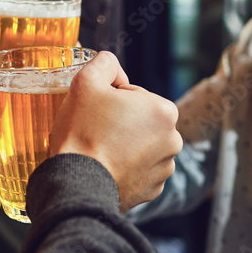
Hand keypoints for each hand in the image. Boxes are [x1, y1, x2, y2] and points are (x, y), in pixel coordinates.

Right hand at [49, 52, 182, 211]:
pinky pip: (138, 170)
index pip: (133, 94)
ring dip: (123, 145)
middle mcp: (173, 140)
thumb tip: (112, 65)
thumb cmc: (83, 133)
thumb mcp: (86, 81)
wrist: (77, 184)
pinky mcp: (153, 190)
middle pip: (139, 120)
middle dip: (119, 122)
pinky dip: (124, 168)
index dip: (109, 99)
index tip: (96, 112)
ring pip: (140, 145)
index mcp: (164, 110)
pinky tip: (105, 168)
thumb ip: (104, 62)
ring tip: (99, 151)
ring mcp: (165, 168)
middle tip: (94, 131)